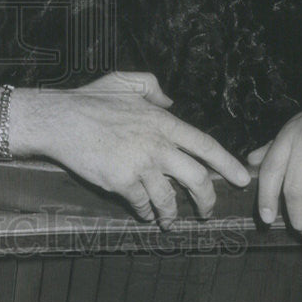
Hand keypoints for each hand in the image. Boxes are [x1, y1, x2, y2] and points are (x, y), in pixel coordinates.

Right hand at [13, 73, 251, 226]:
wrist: (60, 119)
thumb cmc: (90, 99)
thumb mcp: (125, 80)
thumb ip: (152, 86)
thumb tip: (169, 100)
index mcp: (161, 121)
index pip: (205, 144)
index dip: (227, 163)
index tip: (241, 178)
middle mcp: (157, 144)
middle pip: (197, 179)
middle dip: (207, 200)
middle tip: (208, 211)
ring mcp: (140, 165)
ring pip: (170, 199)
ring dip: (174, 215)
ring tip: (172, 221)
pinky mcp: (122, 182)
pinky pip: (142, 204)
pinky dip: (146, 212)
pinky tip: (144, 214)